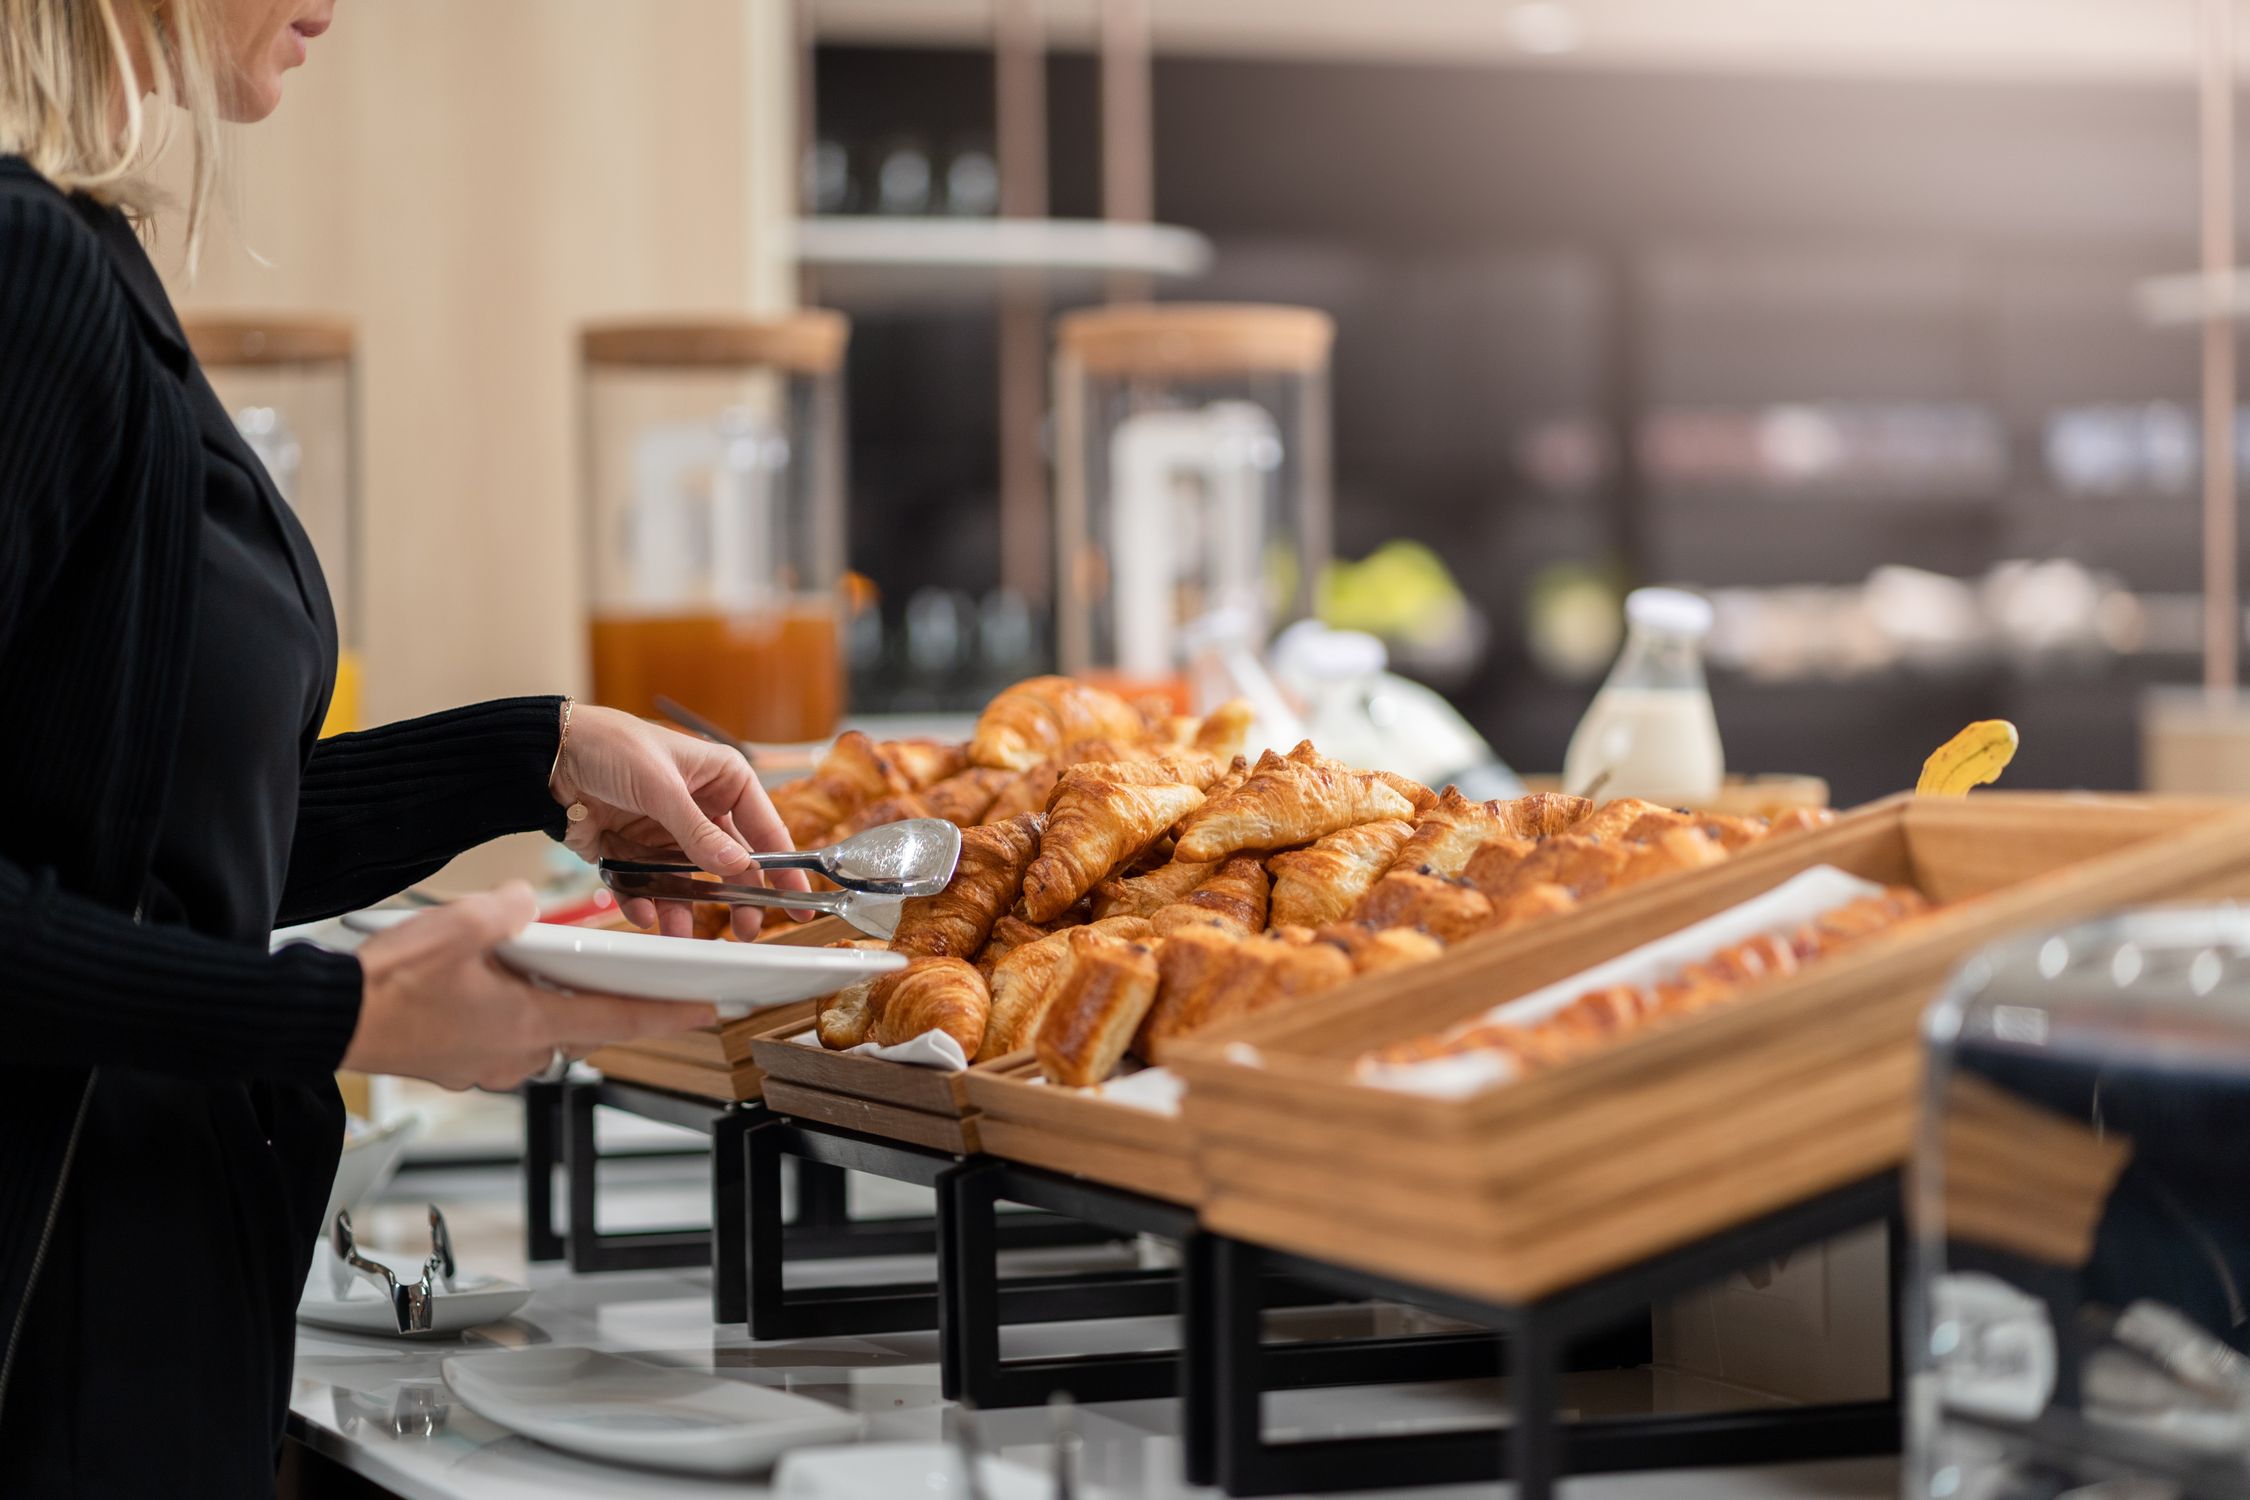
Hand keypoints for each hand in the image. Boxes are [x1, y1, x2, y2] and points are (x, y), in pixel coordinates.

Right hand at [342, 883, 717, 1089]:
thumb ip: (511, 909)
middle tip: (634, 979)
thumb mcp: (461, 924)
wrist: (325, 1020)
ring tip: (544, 969)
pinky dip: (511, 1013)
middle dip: (607, 1002)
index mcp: (532, 1022)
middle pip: (585, 1026)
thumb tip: (524, 904)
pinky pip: (504, 1038)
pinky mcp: (459, 1065)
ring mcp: (487, 1066)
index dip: (670, 1014)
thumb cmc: (388, 983)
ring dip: (552, 1005)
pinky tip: (490, 984)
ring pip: (543, 1032)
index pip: (622, 1019)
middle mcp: (518, 1054)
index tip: (709, 1010)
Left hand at [550, 704, 808, 937]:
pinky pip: (649, 886)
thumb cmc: (611, 747)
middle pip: (731, 863)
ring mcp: (667, 832)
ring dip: (685, 908)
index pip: (765, 827)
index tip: (798, 902)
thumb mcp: (660, 786)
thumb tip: (738, 867)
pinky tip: (642, 913)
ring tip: (680, 933)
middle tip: (745, 930)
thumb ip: (698, 832)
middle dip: (736, 898)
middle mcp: (701, 808)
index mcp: (722, 779)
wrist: (548, 755)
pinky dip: (646, 903)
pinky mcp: (635, 850)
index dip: (784, 866)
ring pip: (689, 881)